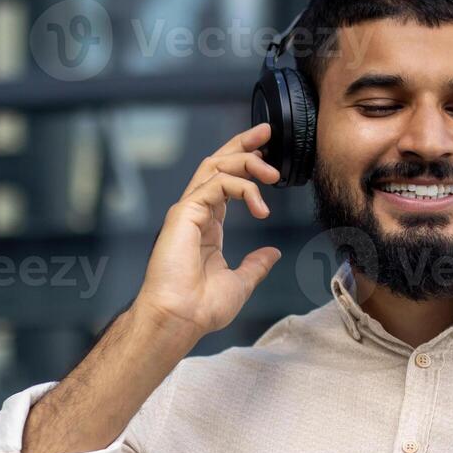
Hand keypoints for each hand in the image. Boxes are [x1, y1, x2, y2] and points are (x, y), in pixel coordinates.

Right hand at [134, 123, 282, 341]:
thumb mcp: (240, 282)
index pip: (225, 181)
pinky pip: (215, 185)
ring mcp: (188, 211)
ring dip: (246, 162)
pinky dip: (242, 188)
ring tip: (272, 173)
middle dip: (242, 144)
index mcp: (207, 225)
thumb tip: (272, 254)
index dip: (244, 162)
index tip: (266, 150)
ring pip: (215, 167)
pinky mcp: (184, 214)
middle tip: (267, 134)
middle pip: (217, 164)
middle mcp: (196, 213)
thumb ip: (255, 264)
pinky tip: (260, 206)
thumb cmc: (200, 307)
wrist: (180, 319)